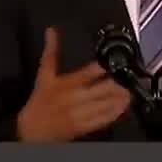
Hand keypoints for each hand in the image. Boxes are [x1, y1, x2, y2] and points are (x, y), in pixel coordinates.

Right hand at [17, 27, 131, 141]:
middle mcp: (75, 97)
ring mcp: (81, 112)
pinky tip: (122, 107)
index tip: (116, 63)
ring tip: (129, 91)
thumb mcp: (43, 75)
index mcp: (67, 82)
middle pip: (104, 88)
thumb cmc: (39, 102)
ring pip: (107, 103)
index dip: (105, 66)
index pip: (90, 71)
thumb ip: (51, 51)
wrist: (31, 130)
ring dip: (121, 98)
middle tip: (128, 78)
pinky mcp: (84, 126)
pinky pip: (103, 119)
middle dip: (119, 83)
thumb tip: (51, 31)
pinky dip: (115, 113)